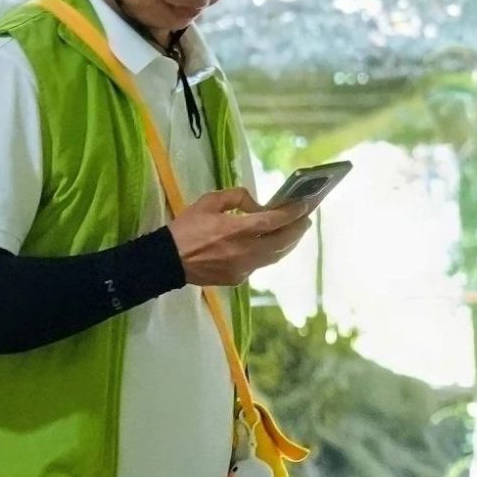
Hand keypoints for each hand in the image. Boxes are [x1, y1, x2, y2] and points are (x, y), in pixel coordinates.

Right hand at [169, 187, 305, 288]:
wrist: (169, 261)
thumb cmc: (187, 228)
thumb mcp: (209, 201)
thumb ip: (236, 197)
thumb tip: (257, 205)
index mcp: (235, 230)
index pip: (274, 221)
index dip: (293, 213)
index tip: (306, 204)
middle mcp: (244, 251)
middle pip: (282, 242)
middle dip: (297, 229)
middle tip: (305, 218)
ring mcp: (243, 268)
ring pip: (275, 256)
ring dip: (288, 243)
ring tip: (295, 231)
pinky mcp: (239, 279)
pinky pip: (260, 264)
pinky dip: (270, 252)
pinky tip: (272, 244)